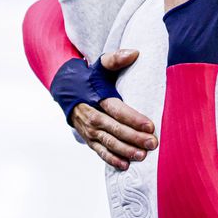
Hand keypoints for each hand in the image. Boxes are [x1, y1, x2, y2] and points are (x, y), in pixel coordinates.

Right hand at [69, 49, 158, 170]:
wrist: (64, 89)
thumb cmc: (88, 77)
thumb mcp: (100, 65)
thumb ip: (116, 59)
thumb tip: (135, 53)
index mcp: (95, 97)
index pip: (116, 110)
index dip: (132, 118)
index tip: (150, 126)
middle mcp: (90, 115)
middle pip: (112, 129)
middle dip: (132, 137)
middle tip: (152, 143)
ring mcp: (88, 129)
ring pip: (106, 142)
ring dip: (124, 150)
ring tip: (143, 155)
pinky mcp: (88, 137)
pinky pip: (99, 150)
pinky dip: (111, 158)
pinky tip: (125, 164)